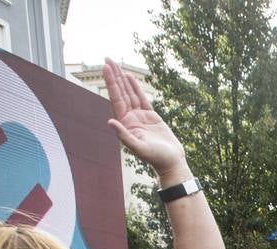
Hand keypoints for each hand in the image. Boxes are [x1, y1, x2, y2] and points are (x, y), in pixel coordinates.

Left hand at [103, 59, 186, 179]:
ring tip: (116, 64)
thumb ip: (124, 135)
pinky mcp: (151, 116)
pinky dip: (135, 87)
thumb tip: (110, 121)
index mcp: (125, 123)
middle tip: (107, 58)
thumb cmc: (156, 158)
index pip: (116, 98)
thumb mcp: (139, 147)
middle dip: (114, 75)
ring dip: (123, 79)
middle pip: (120, 92)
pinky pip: (141, 98)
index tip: (106, 67)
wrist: (171, 162)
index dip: (111, 82)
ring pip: (129, 93)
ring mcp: (140, 116)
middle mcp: (130, 118)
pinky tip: (130, 77)